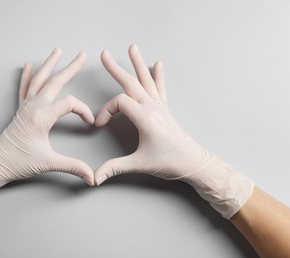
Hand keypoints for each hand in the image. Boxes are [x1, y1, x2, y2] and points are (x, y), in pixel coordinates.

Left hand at [0, 49, 94, 219]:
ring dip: (49, 65)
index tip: (90, 122)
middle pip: (55, 82)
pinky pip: (24, 88)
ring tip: (57, 51)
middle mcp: (34, 107)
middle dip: (70, 68)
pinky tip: (27, 66)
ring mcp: (26, 107)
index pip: (70, 104)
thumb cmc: (18, 162)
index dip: (84, 111)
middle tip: (82, 56)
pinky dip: (27, 76)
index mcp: (42, 117)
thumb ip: (73, 167)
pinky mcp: (20, 110)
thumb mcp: (48, 163)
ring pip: (39, 80)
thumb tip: (92, 176)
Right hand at [94, 45, 253, 218]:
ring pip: (146, 80)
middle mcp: (152, 107)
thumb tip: (95, 177)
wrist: (193, 162)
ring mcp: (160, 106)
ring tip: (132, 48)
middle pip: (130, 82)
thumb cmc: (170, 161)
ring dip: (137, 64)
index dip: (105, 111)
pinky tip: (158, 64)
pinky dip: (158, 75)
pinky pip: (160, 88)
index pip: (119, 102)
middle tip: (103, 55)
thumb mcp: (140, 163)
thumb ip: (115, 167)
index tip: (100, 124)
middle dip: (115, 68)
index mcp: (144, 117)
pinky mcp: (165, 110)